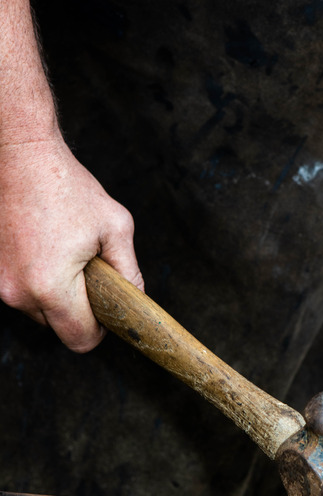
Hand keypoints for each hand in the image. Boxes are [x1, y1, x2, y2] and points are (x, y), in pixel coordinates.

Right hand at [0, 132, 142, 351]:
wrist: (21, 156)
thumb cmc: (69, 187)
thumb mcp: (116, 227)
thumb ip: (129, 271)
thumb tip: (135, 300)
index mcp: (51, 287)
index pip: (80, 340)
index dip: (100, 330)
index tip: (105, 306)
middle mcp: (18, 292)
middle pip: (58, 328)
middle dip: (78, 309)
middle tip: (88, 270)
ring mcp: (0, 282)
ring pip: (39, 310)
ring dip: (56, 293)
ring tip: (64, 252)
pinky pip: (23, 290)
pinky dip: (37, 279)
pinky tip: (45, 248)